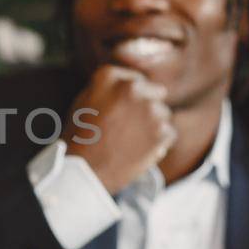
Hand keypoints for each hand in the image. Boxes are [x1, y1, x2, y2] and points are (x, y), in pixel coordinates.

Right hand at [65, 65, 175, 193]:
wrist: (84, 172)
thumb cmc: (79, 139)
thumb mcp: (84, 102)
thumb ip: (108, 88)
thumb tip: (130, 84)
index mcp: (109, 76)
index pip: (135, 79)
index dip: (132, 97)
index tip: (124, 110)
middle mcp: (132, 87)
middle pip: (155, 93)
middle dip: (146, 107)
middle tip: (129, 127)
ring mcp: (150, 109)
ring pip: (162, 114)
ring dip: (152, 125)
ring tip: (130, 142)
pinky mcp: (162, 131)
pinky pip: (169, 133)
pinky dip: (159, 143)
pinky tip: (139, 151)